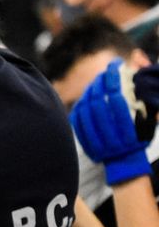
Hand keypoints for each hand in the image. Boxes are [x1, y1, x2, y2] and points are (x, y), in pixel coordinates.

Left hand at [72, 59, 151, 185]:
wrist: (124, 162)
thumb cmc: (139, 137)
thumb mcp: (148, 122)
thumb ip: (143, 103)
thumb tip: (135, 76)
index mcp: (130, 132)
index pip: (118, 98)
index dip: (114, 78)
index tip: (116, 65)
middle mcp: (113, 137)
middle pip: (99, 102)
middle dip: (101, 83)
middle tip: (106, 73)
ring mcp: (97, 140)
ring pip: (87, 109)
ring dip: (90, 92)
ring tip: (97, 82)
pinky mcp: (85, 141)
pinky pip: (77, 119)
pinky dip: (81, 105)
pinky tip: (86, 96)